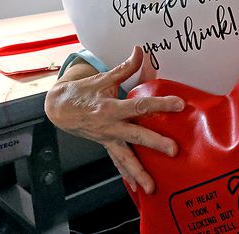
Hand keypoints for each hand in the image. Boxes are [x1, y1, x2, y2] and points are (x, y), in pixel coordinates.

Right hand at [44, 46, 184, 193]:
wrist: (58, 109)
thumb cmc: (83, 92)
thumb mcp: (103, 78)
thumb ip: (125, 67)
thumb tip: (140, 50)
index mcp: (110, 107)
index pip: (140, 106)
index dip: (160, 104)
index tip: (180, 104)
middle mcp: (110, 126)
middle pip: (136, 136)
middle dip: (155, 144)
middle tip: (174, 150)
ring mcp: (108, 139)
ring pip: (125, 159)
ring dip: (139, 174)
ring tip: (153, 188)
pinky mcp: (107, 146)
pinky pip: (119, 163)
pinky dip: (128, 175)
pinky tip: (139, 189)